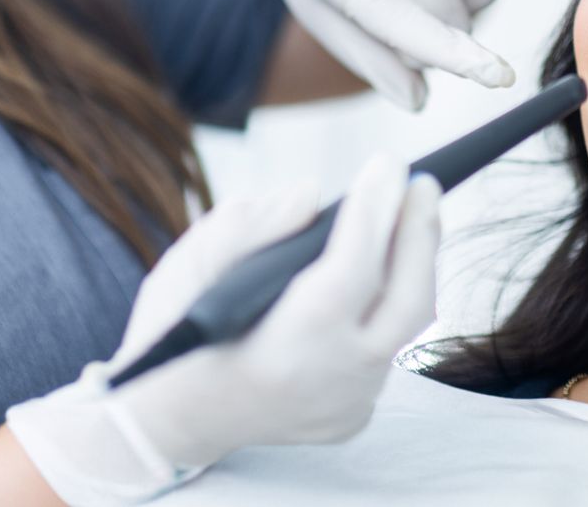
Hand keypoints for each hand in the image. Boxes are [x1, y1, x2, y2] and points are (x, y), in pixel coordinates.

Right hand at [5, 155, 441, 505]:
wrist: (165, 421)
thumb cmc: (173, 335)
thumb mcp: (187, 270)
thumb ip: (249, 227)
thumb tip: (312, 194)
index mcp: (282, 352)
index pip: (351, 271)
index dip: (374, 213)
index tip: (385, 165)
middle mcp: (327, 386)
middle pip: (406, 304)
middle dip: (419, 235)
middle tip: (421, 182)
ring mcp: (347, 405)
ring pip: (405, 326)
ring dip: (412, 263)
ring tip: (411, 210)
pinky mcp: (353, 412)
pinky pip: (387, 345)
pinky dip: (388, 297)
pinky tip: (385, 262)